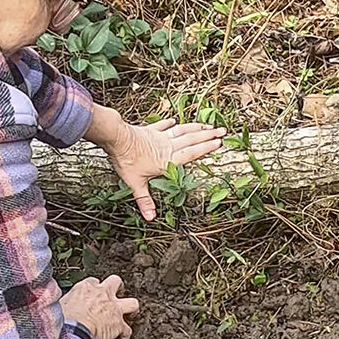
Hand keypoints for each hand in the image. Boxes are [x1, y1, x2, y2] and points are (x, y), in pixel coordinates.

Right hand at [59, 275, 139, 338]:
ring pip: (132, 303)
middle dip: (118, 288)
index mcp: (86, 287)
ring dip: (131, 309)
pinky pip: (128, 330)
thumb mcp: (60, 303)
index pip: (94, 281)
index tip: (93, 295)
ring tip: (130, 314)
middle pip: (116, 281)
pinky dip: (125, 336)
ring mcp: (114, 308)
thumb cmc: (63, 318)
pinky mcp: (119, 324)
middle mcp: (103, 294)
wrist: (73, 330)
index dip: (95, 288)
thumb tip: (56, 303)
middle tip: (116, 295)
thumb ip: (65, 301)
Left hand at [90, 109, 225, 220]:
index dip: (205, 148)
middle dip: (208, 135)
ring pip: (182, 131)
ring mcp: (159, 137)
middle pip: (192, 139)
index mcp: (167, 159)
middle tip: (222, 131)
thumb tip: (150, 218)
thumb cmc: (126, 160)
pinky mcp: (149, 130)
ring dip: (196, 128)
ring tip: (208, 125)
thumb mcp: (136, 183)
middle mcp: (167, 146)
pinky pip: (162, 126)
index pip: (191, 153)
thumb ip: (145, 200)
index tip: (218, 143)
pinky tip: (174, 121)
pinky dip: (169, 124)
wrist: (116, 138)